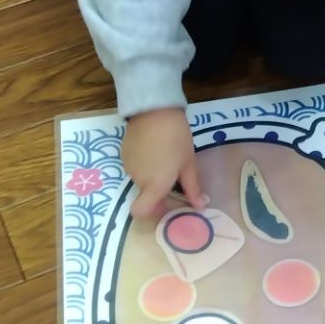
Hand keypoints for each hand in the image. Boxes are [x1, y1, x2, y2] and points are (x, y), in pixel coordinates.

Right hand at [122, 108, 206, 222]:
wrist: (154, 111)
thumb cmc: (176, 139)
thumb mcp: (188, 163)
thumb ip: (192, 187)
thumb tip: (200, 205)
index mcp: (155, 186)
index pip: (140, 212)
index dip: (152, 212)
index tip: (165, 202)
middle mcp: (138, 180)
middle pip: (144, 194)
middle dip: (157, 189)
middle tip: (173, 173)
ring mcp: (128, 167)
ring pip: (140, 179)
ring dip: (151, 175)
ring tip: (165, 156)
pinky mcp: (124, 154)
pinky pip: (135, 166)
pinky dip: (144, 163)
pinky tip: (154, 148)